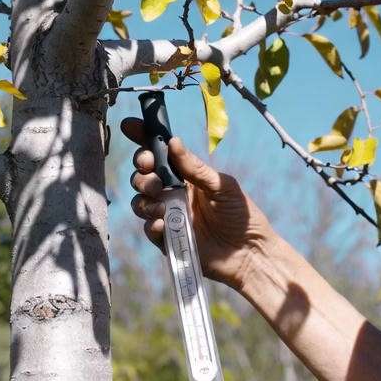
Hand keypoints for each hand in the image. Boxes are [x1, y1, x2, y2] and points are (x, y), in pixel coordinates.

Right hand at [121, 118, 276, 289]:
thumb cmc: (241, 215)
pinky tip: (163, 223)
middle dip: (141, 171)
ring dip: (145, 198)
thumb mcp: (222, 186)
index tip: (130, 127)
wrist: (249, 253)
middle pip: (142, 176)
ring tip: (163, 205)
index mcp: (186, 176)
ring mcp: (168, 216)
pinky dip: (152, 224)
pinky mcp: (167, 240)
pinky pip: (149, 229)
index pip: (159, 154)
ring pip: (140, 201)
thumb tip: (172, 141)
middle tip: (152, 174)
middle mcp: (172, 194)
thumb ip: (195, 167)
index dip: (142, 139)